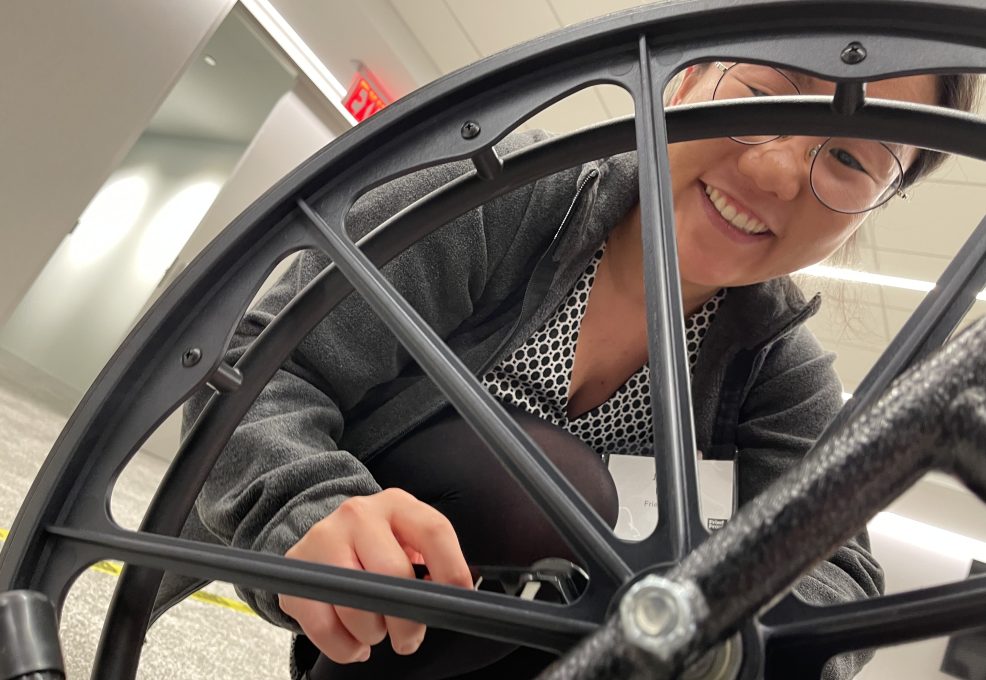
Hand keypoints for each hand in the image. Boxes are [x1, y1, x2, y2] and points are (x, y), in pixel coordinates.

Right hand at [278, 488, 472, 662]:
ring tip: (376, 630)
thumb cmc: (380, 547)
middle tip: (408, 637)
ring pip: (357, 606)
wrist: (326, 538)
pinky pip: (324, 627)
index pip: (434, 532)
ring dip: (373, 633)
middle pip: (392, 575)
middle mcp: (360, 514)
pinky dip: (344, 647)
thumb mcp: (409, 540)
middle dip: (407, 620)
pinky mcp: (297, 569)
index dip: (452, 571)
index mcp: (397, 504)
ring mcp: (324, 538)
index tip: (456, 601)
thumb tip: (453, 599)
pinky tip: (353, 641)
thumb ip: (431, 562)